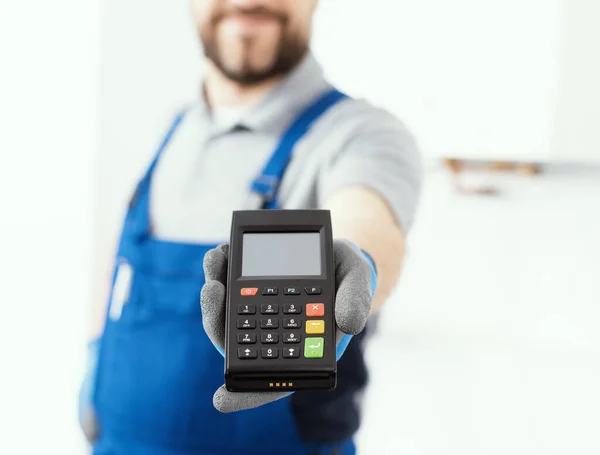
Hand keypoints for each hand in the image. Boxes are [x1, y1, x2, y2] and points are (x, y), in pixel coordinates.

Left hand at [200, 239, 376, 412]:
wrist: (339, 255)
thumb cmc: (349, 278)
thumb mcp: (359, 283)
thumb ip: (356, 301)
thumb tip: (349, 324)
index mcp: (301, 351)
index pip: (272, 382)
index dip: (246, 394)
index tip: (220, 400)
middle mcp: (273, 337)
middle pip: (236, 343)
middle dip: (217, 319)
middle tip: (212, 289)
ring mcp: (257, 315)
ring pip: (225, 315)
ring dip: (214, 292)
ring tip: (215, 259)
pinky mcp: (248, 293)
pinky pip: (228, 288)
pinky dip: (222, 272)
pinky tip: (221, 253)